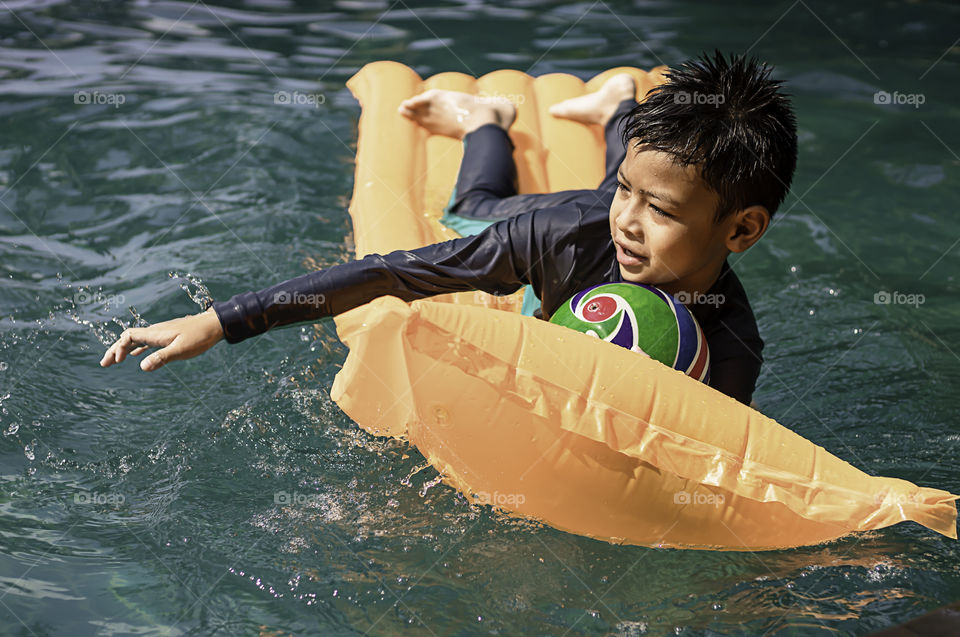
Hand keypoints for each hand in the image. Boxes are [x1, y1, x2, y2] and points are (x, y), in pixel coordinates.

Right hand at [100, 307, 224, 370]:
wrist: (214, 324)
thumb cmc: (200, 337)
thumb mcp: (181, 350)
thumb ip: (162, 358)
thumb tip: (142, 367)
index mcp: (155, 333)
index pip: (128, 337)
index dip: (119, 348)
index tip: (117, 362)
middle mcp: (155, 331)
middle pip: (128, 338)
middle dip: (115, 350)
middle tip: (104, 364)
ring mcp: (161, 333)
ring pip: (136, 340)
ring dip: (124, 350)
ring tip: (114, 361)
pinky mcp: (168, 336)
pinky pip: (147, 342)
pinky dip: (137, 348)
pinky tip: (135, 355)